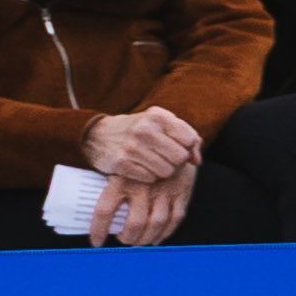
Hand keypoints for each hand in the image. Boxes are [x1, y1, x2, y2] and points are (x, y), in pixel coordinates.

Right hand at [78, 105, 201, 186]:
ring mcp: (131, 147)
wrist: (98, 134)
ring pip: (167, 171)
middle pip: (180, 158)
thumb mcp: (163, 123)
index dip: (187, 147)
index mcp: (158, 117)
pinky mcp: (120, 163)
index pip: (190, 140)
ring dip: (163, 170)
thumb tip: (197, 161)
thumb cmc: (140, 129)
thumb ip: (188, 137)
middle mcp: (145, 130)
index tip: (177, 147)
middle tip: (165, 157)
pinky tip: (140, 167)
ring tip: (153, 162)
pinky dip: (149, 176)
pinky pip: (150, 178)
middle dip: (176, 161)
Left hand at [93, 159, 198, 246]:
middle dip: (129, 238)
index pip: (104, 210)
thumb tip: (86, 211)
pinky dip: (166, 232)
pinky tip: (157, 238)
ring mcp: (164, 189)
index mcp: (121, 179)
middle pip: (134, 223)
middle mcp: (143, 186)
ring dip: (146, 238)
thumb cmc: (137, 156)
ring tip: (139, 242)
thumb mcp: (118, 164)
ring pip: (156, 223)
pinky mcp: (182, 190)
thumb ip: (107, 184)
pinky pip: (176, 218)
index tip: (96, 242)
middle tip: (124, 241)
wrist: (171, 137)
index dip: (98, 230)